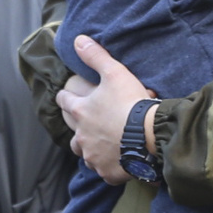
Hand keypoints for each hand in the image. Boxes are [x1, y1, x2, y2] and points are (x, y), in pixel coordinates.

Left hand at [55, 35, 154, 185]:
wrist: (149, 135)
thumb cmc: (131, 103)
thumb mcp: (114, 73)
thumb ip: (95, 56)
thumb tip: (78, 40)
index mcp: (80, 112)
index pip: (63, 101)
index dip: (66, 97)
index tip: (69, 96)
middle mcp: (81, 136)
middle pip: (71, 130)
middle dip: (77, 124)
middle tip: (88, 120)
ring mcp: (93, 156)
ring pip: (84, 152)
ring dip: (90, 146)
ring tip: (102, 142)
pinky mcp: (107, 172)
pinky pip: (103, 170)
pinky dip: (108, 165)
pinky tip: (117, 160)